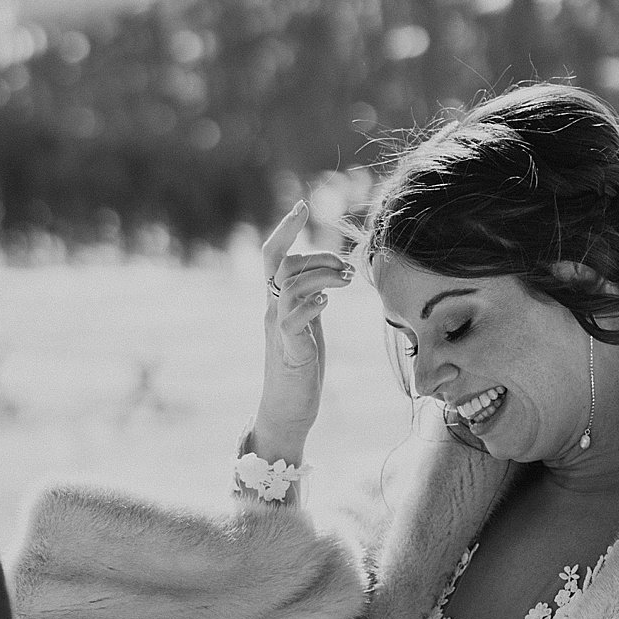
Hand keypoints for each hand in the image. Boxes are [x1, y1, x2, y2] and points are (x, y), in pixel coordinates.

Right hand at [250, 202, 353, 459]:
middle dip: (317, 256)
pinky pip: (292, 320)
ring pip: (290, 286)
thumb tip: (327, 277)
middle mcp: (272, 312)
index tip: (302, 206)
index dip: (284, 229)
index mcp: (277, 303)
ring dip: (322, 277)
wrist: (287, 411)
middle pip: (283, 265)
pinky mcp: (289, 351)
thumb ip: (311, 301)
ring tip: (345, 282)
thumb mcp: (308, 327)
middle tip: (345, 269)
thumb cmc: (301, 370)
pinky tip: (327, 304)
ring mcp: (278, 330)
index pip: (272, 257)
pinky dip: (311, 305)